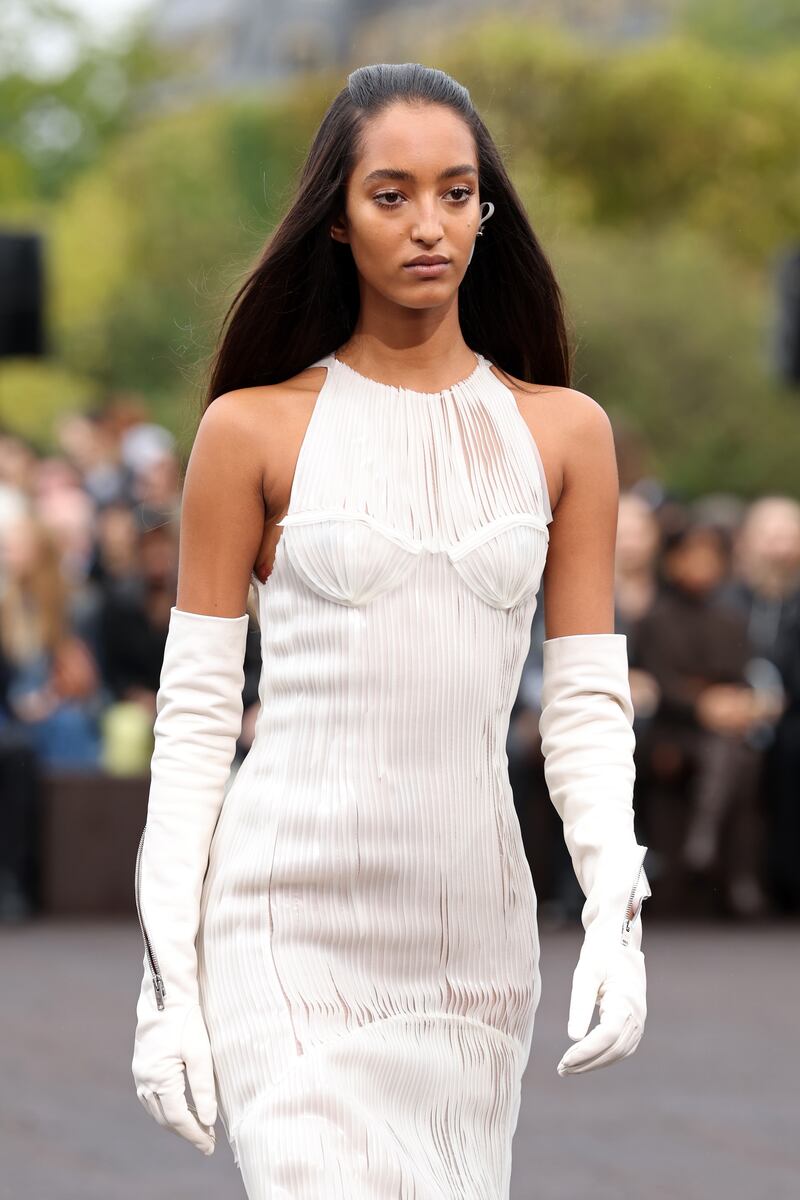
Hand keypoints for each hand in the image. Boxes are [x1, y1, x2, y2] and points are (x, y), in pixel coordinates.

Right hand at [132, 1002, 217, 1154]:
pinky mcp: (141, 1067)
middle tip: (207, 1142)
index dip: (195, 1134)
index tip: (210, 1145)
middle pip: (165, 1118)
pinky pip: (151, 1098)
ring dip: (175, 1123)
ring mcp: (140, 1074)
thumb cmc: (186, 1022)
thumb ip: (204, 1089)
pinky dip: (167, 1109)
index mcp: (159, 1079)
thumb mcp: (200, 1053)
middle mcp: (145, 1080)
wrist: (166, 996)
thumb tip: (208, 1120)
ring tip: (197, 1129)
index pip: (178, 1118)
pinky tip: (180, 1109)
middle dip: (187, 1132)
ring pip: (156, 1110)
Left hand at [557, 932, 646, 1075]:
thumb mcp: (585, 973)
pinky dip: (603, 1056)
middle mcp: (637, 1013)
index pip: (607, 1035)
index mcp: (626, 999)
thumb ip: (580, 1004)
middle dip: (588, 1062)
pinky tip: (584, 1058)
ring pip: (619, 1051)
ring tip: (568, 1068)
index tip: (564, 1060)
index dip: (586, 1051)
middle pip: (614, 1049)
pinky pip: (621, 1046)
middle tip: (561, 1069)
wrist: (618, 937)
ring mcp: (638, 1018)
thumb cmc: (600, 952)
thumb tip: (573, 1037)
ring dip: (595, 1063)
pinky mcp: (634, 1020)